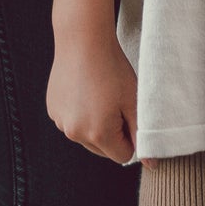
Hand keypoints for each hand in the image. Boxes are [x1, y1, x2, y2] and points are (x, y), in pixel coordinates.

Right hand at [48, 31, 139, 163]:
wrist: (83, 40)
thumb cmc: (113, 69)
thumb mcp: (133, 101)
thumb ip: (142, 135)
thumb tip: (151, 165)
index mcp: (98, 134)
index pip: (122, 155)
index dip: (130, 136)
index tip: (128, 113)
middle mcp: (75, 133)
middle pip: (102, 149)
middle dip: (111, 133)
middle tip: (114, 102)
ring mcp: (60, 122)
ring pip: (86, 136)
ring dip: (94, 124)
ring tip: (98, 94)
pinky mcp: (52, 110)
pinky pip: (72, 122)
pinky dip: (79, 114)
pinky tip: (84, 90)